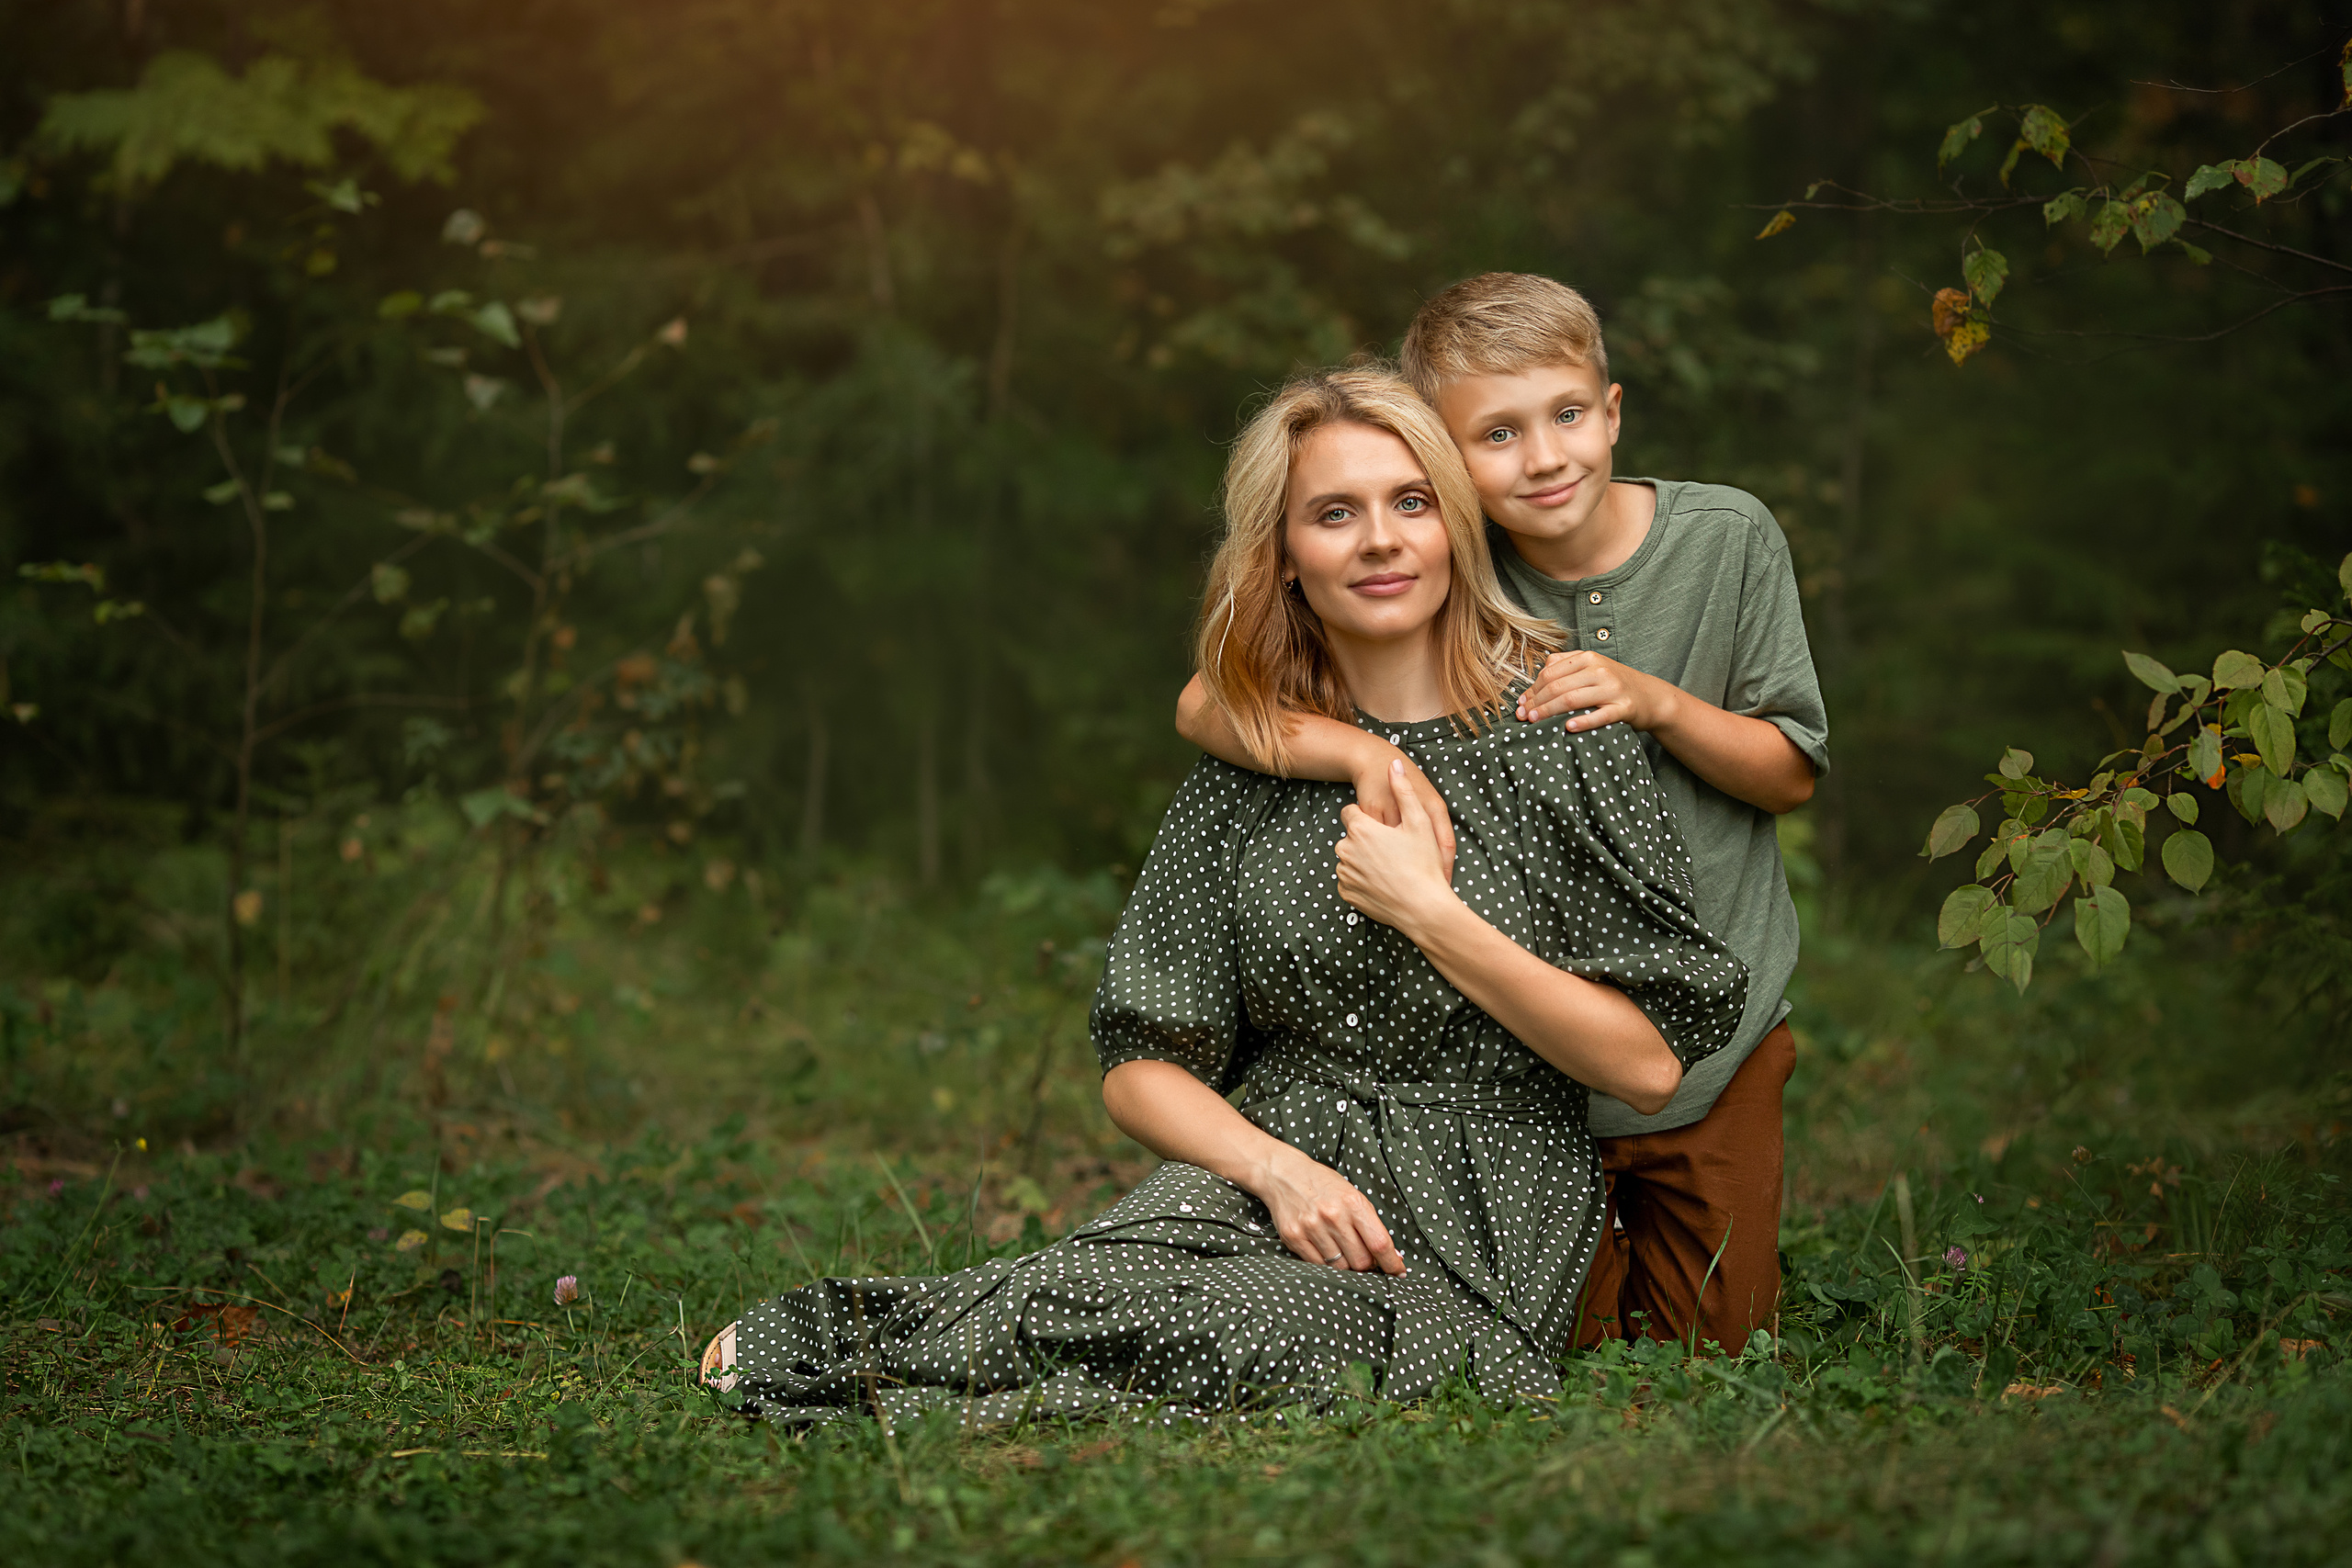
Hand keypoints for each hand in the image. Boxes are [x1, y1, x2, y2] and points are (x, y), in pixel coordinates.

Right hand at [1255, 1145, 1407, 1274]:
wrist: (1284, 1173)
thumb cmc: (1323, 1185)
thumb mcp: (1352, 1195)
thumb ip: (1369, 1223)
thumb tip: (1390, 1255)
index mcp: (1353, 1203)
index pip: (1379, 1243)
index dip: (1391, 1263)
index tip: (1398, 1271)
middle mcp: (1333, 1216)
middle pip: (1361, 1261)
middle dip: (1367, 1265)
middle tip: (1364, 1257)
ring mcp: (1311, 1227)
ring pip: (1340, 1267)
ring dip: (1345, 1265)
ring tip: (1341, 1249)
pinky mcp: (1294, 1237)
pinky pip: (1317, 1265)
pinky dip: (1326, 1263)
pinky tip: (1325, 1249)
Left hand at [1336, 760, 1459, 938]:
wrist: (1424, 908)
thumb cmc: (1423, 863)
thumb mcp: (1419, 821)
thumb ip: (1403, 790)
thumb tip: (1393, 764)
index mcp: (1360, 829)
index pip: (1351, 813)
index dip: (1368, 818)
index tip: (1384, 828)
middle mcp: (1346, 850)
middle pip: (1351, 837)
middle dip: (1367, 840)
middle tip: (1393, 851)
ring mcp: (1344, 874)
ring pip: (1350, 859)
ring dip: (1364, 860)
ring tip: (1391, 868)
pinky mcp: (1347, 894)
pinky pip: (1351, 880)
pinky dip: (1363, 880)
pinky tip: (1384, 882)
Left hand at [1515, 650, 1678, 732]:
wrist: (1650, 696)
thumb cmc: (1613, 684)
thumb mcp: (1591, 668)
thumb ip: (1564, 669)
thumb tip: (1531, 687)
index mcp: (1587, 658)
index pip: (1550, 673)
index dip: (1532, 689)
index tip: (1520, 704)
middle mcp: (1599, 669)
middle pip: (1558, 686)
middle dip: (1535, 702)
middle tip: (1522, 716)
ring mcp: (1612, 688)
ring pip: (1572, 699)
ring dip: (1549, 711)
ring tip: (1534, 722)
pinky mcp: (1624, 707)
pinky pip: (1600, 715)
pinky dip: (1583, 721)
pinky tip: (1568, 727)